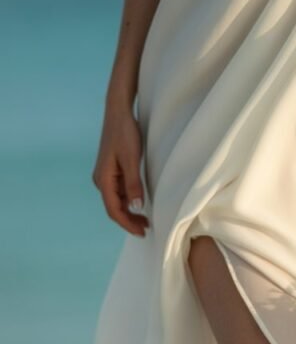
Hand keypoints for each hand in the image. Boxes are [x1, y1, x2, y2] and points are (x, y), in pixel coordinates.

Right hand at [92, 106, 149, 236]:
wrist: (118, 111)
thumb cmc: (125, 132)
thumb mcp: (131, 159)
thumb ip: (133, 184)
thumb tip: (136, 207)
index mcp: (103, 179)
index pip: (114, 210)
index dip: (127, 223)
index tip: (142, 232)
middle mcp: (101, 180)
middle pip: (114, 208)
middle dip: (129, 220)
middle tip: (147, 228)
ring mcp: (105, 176)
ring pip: (117, 201)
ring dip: (129, 212)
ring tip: (146, 220)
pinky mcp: (111, 171)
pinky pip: (119, 192)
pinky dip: (129, 201)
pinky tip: (139, 204)